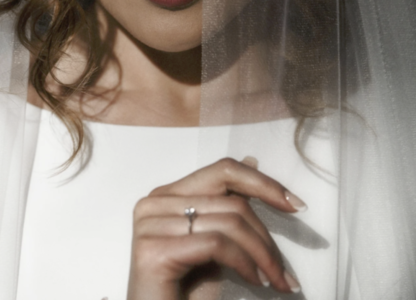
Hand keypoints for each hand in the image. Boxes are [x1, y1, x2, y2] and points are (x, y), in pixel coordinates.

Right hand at [126, 157, 304, 299]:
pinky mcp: (152, 249)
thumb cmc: (188, 291)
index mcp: (166, 196)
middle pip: (231, 202)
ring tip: (275, 282)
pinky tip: (255, 282)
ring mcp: (149, 224)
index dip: (263, 184)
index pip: (222, 171)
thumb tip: (253, 160)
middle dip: (267, 239)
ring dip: (262, 257)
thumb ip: (227, 207)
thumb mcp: (215, 244)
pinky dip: (245, 264)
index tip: (297, 206)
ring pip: (228, 223)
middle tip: (285, 274)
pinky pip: (216, 244)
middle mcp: (153, 203)